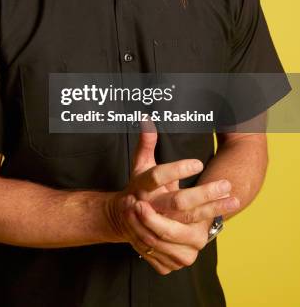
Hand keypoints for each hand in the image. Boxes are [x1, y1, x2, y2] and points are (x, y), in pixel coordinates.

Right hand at [105, 124, 239, 275]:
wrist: (124, 221)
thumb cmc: (137, 187)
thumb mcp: (139, 165)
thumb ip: (146, 143)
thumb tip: (147, 118)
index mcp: (140, 186)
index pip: (157, 176)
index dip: (177, 170)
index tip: (198, 163)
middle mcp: (148, 207)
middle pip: (177, 201)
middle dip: (204, 193)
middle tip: (225, 184)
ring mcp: (157, 225)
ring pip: (188, 219)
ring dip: (212, 209)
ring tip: (233, 199)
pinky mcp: (166, 239)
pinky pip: (189, 232)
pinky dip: (208, 222)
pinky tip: (224, 211)